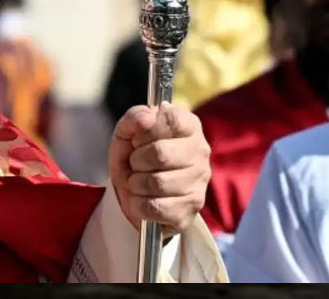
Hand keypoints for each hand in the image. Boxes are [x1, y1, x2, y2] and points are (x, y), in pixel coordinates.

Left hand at [109, 103, 209, 236]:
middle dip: (137, 159)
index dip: (147, 130)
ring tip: (137, 181)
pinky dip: (137, 203)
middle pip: (161, 153)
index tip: (139, 138)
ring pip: (157, 183)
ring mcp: (199, 183)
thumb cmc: (135, 154)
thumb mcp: (127, 131)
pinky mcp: (190, 210)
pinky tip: (140, 198)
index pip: (172, 120)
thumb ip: (134, 118)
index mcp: (189, 126)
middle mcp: (201, 152)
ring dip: (136, 183)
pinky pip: (155, 207)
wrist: (133, 191)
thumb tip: (148, 118)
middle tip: (135, 162)